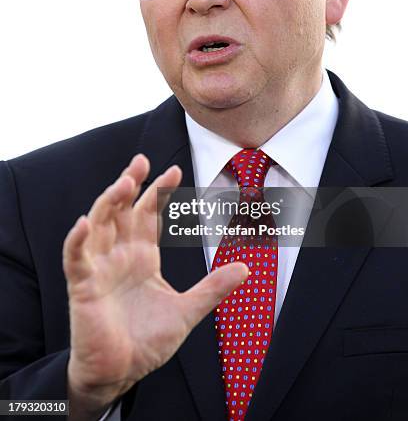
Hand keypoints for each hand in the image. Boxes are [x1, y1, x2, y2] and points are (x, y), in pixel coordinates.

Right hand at [63, 154, 247, 416]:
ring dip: (108, 202)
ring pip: (99, 224)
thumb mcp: (187, 310)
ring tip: (124, 182)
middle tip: (141, 161)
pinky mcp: (83, 285)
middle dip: (130, 184)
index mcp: (143, 255)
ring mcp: (100, 267)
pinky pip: (75, 257)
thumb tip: (246, 269)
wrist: (122, 373)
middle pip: (121, 209)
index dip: (159, 191)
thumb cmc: (148, 341)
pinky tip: (85, 222)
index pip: (149, 214)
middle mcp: (120, 254)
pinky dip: (77, 239)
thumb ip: (213, 288)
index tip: (175, 171)